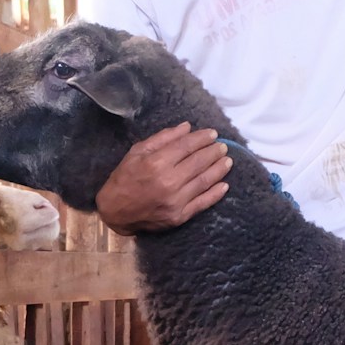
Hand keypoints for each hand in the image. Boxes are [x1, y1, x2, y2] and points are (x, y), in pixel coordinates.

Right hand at [95, 124, 231, 234]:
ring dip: (219, 169)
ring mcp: (176, 201)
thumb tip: (187, 127)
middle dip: (213, 152)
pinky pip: (203, 203)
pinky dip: (216, 194)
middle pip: (199, 162)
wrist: (116, 211)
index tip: (213, 134)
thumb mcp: (137, 152)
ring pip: (204, 181)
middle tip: (223, 145)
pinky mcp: (180, 216)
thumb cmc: (125, 178)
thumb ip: (163, 138)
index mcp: (156, 163)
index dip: (202, 138)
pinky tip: (225, 185)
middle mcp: (168, 182)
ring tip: (228, 160)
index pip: (186, 146)